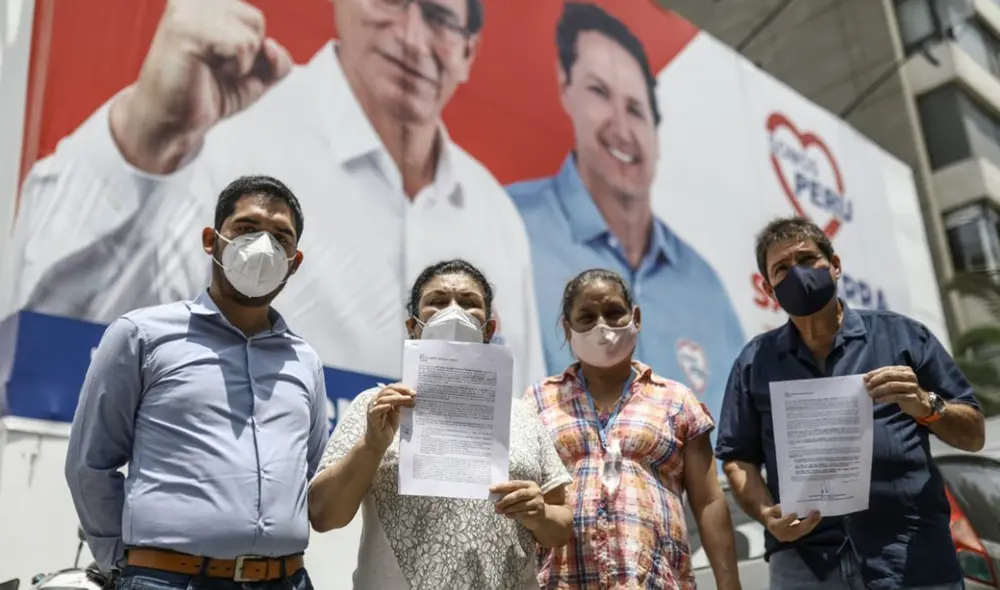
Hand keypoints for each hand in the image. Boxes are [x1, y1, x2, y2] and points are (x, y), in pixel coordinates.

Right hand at [113, 0, 292, 172]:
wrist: (173, 121)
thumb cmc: (209, 93)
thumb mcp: (255, 76)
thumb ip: (277, 60)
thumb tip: (271, 46)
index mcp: (205, 0)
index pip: (255, 20)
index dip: (249, 51)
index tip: (217, 61)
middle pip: (256, 21)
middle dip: (246, 56)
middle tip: (212, 68)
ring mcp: (187, 9)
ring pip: (250, 34)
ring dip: (238, 64)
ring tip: (208, 68)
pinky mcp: (186, 28)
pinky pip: (241, 45)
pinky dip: (234, 68)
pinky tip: (205, 70)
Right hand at [364, 383, 415, 452]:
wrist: (379, 442)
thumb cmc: (388, 426)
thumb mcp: (397, 412)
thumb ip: (401, 403)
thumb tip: (412, 395)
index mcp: (382, 398)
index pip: (391, 387)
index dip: (402, 388)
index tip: (414, 391)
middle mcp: (376, 401)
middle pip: (388, 390)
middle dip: (401, 391)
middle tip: (413, 395)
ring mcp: (372, 408)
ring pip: (383, 399)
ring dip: (397, 398)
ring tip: (408, 400)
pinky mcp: (371, 417)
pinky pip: (375, 410)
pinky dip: (382, 407)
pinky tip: (390, 406)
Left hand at [490, 481, 545, 527]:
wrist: (541, 517)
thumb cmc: (526, 503)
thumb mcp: (520, 496)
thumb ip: (510, 493)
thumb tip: (493, 493)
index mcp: (530, 484)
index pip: (514, 484)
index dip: (502, 486)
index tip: (491, 489)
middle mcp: (535, 492)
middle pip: (518, 494)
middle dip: (505, 500)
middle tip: (496, 505)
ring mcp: (538, 502)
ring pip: (520, 505)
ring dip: (508, 509)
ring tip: (500, 511)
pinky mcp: (538, 513)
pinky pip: (523, 514)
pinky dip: (514, 515)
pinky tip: (508, 515)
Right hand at [763, 505, 820, 542]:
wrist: (771, 523)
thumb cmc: (772, 514)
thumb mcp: (772, 509)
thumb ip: (779, 509)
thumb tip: (789, 507)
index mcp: (775, 526)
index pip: (783, 523)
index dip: (789, 519)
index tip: (795, 513)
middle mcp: (783, 535)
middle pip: (797, 529)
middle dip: (807, 521)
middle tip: (815, 512)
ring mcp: (791, 537)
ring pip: (803, 531)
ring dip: (812, 523)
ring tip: (818, 515)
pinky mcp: (797, 537)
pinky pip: (805, 531)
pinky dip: (812, 525)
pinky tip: (817, 518)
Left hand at [864, 366, 930, 418]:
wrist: (918, 403)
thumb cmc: (903, 391)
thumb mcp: (895, 382)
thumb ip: (883, 378)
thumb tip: (865, 378)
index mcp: (904, 370)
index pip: (887, 369)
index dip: (874, 373)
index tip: (865, 378)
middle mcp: (910, 376)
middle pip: (889, 376)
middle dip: (875, 381)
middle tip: (867, 387)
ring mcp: (912, 386)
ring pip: (891, 386)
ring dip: (878, 390)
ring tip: (870, 393)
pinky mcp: (912, 397)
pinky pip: (895, 396)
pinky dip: (884, 398)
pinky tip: (878, 400)